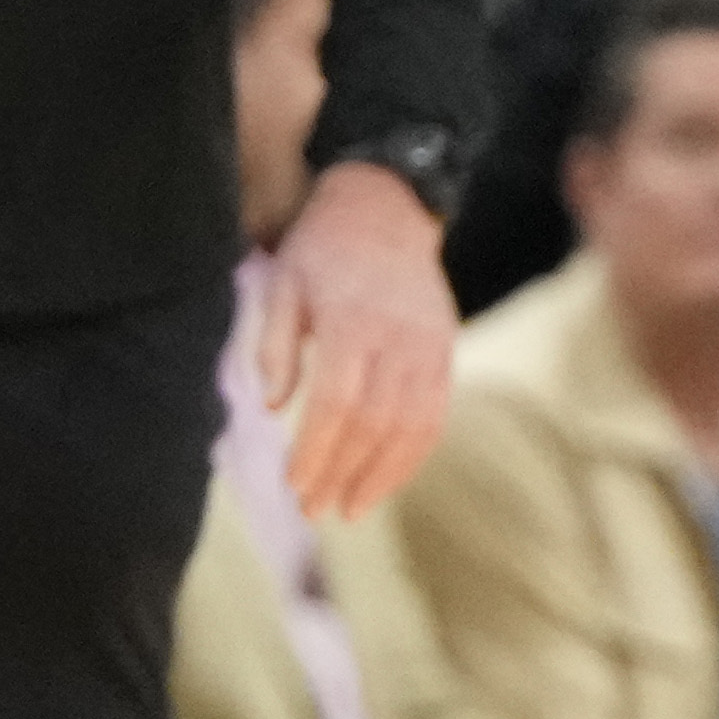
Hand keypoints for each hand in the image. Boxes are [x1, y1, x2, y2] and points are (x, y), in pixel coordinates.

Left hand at [260, 162, 457, 519]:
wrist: (386, 207)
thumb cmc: (322, 248)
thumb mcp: (282, 283)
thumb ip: (274, 345)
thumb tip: (273, 407)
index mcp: (352, 318)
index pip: (338, 400)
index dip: (317, 448)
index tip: (295, 483)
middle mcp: (398, 337)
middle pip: (375, 421)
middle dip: (342, 472)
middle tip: (313, 510)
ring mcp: (429, 347)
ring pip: (412, 426)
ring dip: (381, 476)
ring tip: (349, 510)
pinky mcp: (445, 352)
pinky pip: (435, 416)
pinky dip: (412, 455)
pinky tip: (385, 481)